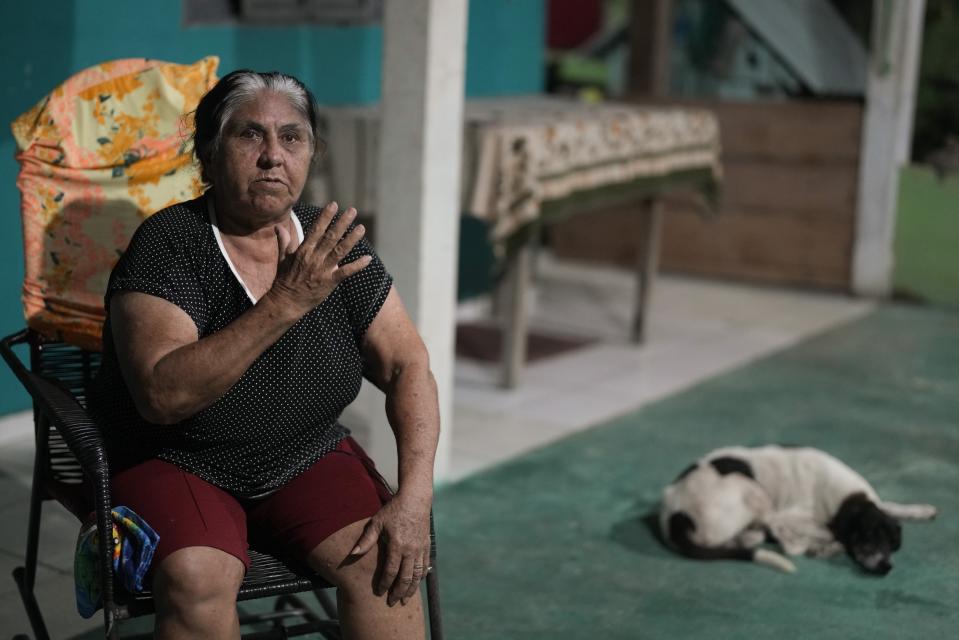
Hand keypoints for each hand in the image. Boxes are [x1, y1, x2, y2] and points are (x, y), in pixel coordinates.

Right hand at [269, 202, 371, 316]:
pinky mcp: (329, 282)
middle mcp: (313, 258)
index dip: (325, 217)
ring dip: (351, 239)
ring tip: (361, 228)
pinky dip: (357, 266)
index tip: (334, 204)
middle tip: (352, 211)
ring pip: (339, 251)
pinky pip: (345, 272)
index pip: (316, 229)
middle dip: (342, 223)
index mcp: (303, 250)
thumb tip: (278, 227)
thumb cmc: (284, 280)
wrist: (285, 302)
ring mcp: (322, 270)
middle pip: (330, 237)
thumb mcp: (283, 259)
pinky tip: (368, 259)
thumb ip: (285, 242)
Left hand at [350, 492, 431, 605]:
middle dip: (398, 592)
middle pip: (405, 577)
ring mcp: (420, 548)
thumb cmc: (393, 509)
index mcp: (396, 545)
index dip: (384, 584)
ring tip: (405, 599)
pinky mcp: (426, 545)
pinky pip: (425, 565)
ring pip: (417, 574)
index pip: (390, 571)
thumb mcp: (377, 522)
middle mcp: (410, 550)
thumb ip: (366, 540)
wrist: (415, 499)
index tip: (379, 593)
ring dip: (411, 588)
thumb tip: (353, 554)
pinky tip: (416, 583)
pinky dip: (421, 576)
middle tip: (393, 603)